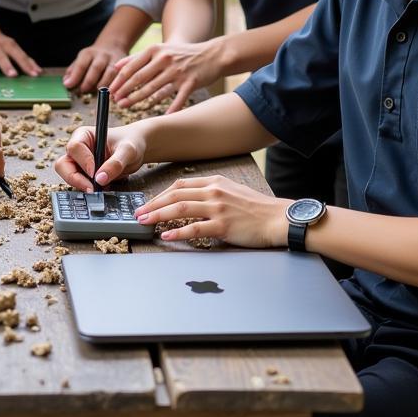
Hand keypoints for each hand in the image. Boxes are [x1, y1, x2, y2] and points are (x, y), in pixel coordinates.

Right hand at [0, 27, 40, 80]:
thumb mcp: (13, 48)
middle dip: (9, 65)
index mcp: (10, 45)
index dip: (27, 65)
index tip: (35, 74)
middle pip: (5, 56)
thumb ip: (25, 60)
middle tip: (14, 75)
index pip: (20, 55)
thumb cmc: (0, 45)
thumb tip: (39, 72)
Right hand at [54, 122, 145, 191]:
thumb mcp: (128, 151)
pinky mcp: (84, 174)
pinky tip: (102, 188)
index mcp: (84, 135)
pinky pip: (78, 184)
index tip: (94, 173)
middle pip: (63, 164)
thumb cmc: (131, 142)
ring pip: (68, 176)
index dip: (83, 162)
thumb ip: (115, 164)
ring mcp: (79, 162)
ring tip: (100, 188)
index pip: (74, 148)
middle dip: (75, 178)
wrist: (137, 149)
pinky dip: (87, 188)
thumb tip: (99, 179)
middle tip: (91, 189)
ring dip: (81, 185)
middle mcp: (78, 149)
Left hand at [62, 37, 128, 93]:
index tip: (69, 85)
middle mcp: (102, 55)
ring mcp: (115, 60)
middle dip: (89, 81)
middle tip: (83, 90)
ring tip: (98, 93)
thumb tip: (66, 83)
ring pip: (111, 73)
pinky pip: (121, 78)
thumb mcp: (82, 59)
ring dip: (104, 85)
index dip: (75, 76)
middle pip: (96, 68)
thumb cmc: (94, 58)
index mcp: (89, 53)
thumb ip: (73, 71)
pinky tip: (112, 94)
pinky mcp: (125, 67)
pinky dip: (116, 86)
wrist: (113, 46)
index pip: (81, 64)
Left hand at [111, 41, 222, 111]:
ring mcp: (178, 72)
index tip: (110, 91)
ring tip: (126, 106)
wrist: (211, 54)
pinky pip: (177, 99)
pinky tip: (161, 117)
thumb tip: (116, 67)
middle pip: (140, 78)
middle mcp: (165, 60)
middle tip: (115, 101)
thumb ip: (138, 57)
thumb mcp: (159, 50)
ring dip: (138, 100)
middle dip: (125, 91)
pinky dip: (170, 109)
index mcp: (155, 51)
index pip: (132, 67)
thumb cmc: (181, 54)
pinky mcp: (191, 83)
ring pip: (154, 89)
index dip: (119, 80)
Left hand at [133, 175, 290, 246]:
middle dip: (153, 204)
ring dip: (159, 215)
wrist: (278, 218)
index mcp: (215, 182)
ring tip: (145, 222)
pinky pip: (194, 228)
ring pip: (180, 208)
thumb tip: (191, 199)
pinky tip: (167, 235)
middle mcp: (214, 192)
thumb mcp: (232, 190)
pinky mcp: (223, 226)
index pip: (180, 185)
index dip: (161, 194)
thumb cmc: (257, 208)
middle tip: (139, 213)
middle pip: (175, 195)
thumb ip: (212, 192)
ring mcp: (218, 208)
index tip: (150, 202)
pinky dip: (178, 231)